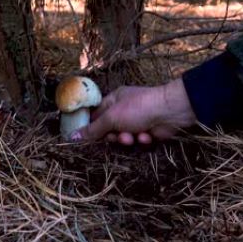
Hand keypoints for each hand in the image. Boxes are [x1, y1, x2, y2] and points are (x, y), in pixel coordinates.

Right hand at [70, 79, 196, 144]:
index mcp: (113, 100)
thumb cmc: (138, 108)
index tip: (87, 139)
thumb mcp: (112, 118)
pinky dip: (142, 140)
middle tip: (119, 135)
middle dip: (114, 136)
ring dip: (128, 139)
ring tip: (135, 136)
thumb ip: (93, 129)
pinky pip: (137, 141)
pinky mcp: (147, 131)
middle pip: (109, 130)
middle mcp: (124, 110)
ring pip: (124, 138)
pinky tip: (147, 135)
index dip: (92, 128)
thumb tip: (72, 136)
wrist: (170, 112)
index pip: (96, 116)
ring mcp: (136, 121)